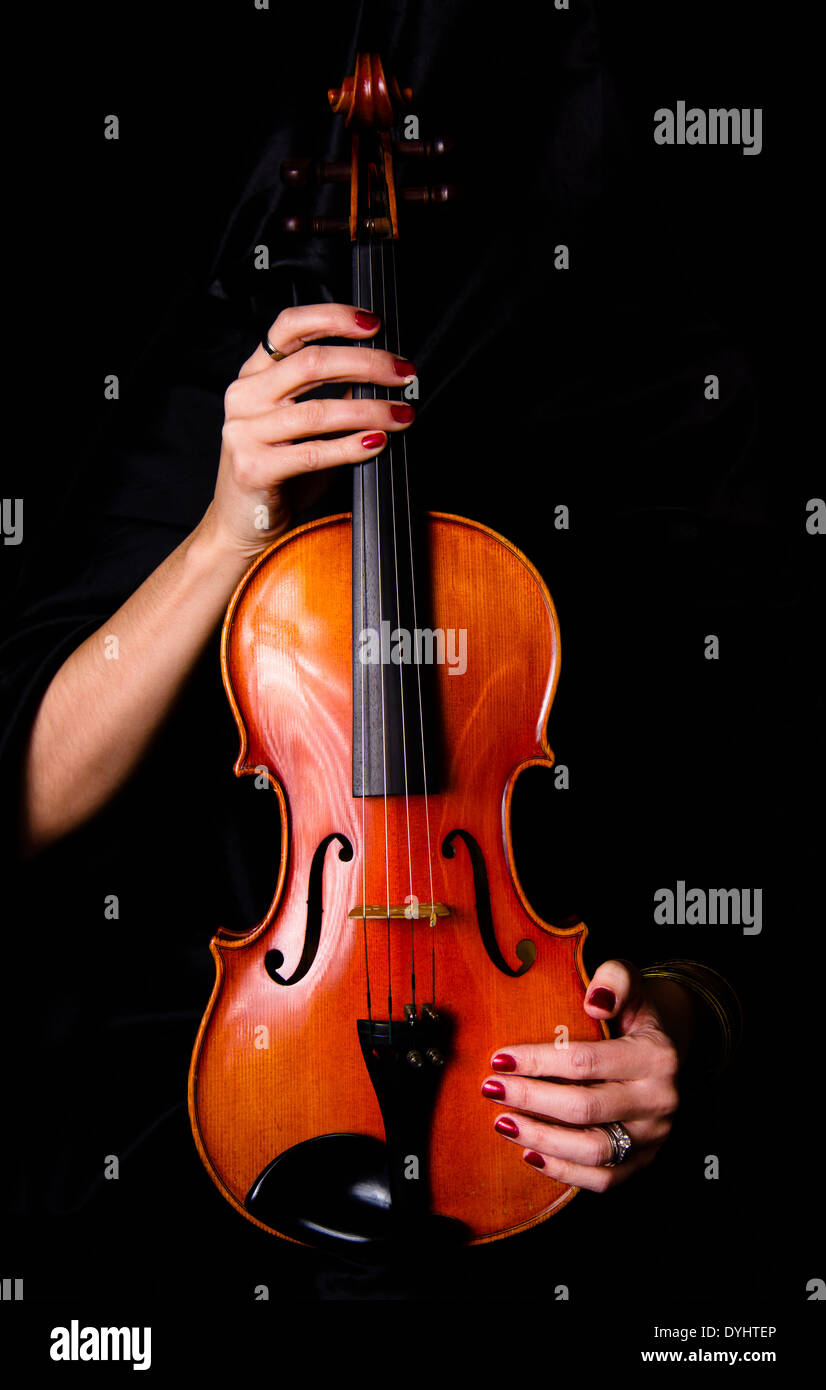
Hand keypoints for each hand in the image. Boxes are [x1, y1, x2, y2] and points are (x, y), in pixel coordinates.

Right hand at [203, 303, 416, 559]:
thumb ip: (331, 395)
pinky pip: (313, 452)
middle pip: (312, 363)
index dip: (333, 317)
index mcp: (253, 375)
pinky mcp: (254, 468)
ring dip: (370, 409)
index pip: (289, 327)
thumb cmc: (278, 473)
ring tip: (402, 413)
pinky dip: (351, 446)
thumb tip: (380, 373)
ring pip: (318, 409)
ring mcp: (245, 432)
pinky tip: (377, 442)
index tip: (373, 324)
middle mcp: (244, 397)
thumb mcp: (303, 425)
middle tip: (403, 373)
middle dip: (367, 363)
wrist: (240, 524)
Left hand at [482, 958, 688, 1190]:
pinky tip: (530, 1153)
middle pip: (585, 1107)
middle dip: (531, 1099)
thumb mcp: (629, 983)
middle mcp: (659, 1100)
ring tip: (503, 1122)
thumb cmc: (633, 1013)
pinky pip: (602, 1179)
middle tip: (491, 1088)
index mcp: (655, 1055)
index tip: (499, 1058)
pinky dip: (563, 1170)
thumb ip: (613, 979)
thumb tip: (594, 1001)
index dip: (539, 1062)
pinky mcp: (642, 1161)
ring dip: (541, 1138)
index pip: (587, 1062)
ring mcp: (652, 1136)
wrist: (664, 1048)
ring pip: (593, 1150)